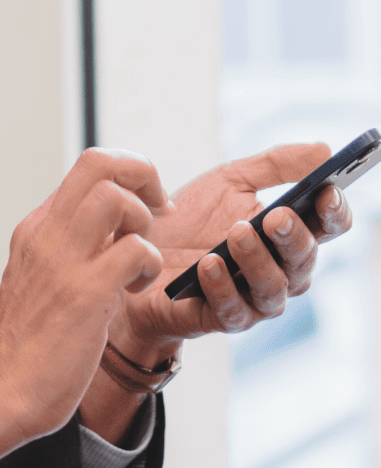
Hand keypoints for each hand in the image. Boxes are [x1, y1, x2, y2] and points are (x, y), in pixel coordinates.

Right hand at [0, 148, 167, 442]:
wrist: (2, 391)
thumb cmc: (28, 344)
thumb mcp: (38, 278)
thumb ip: (67, 249)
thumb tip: (111, 229)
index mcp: (36, 228)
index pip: (87, 167)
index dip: (130, 176)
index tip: (147, 209)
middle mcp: (45, 234)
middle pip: (99, 162)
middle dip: (144, 176)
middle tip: (159, 213)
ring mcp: (61, 261)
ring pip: (115, 197)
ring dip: (144, 223)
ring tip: (138, 261)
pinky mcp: (83, 294)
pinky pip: (135, 251)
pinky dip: (149, 267)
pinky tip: (133, 293)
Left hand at [115, 142, 352, 358]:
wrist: (134, 251)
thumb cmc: (188, 218)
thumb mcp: (226, 181)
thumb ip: (273, 166)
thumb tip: (324, 149)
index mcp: (286, 234)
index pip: (328, 226)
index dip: (334, 211)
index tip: (326, 191)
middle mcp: (280, 270)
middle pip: (304, 259)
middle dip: (293, 236)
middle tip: (276, 214)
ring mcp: (253, 298)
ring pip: (273, 288)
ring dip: (257, 260)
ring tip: (237, 233)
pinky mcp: (221, 318)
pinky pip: (233, 310)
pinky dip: (223, 287)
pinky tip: (208, 264)